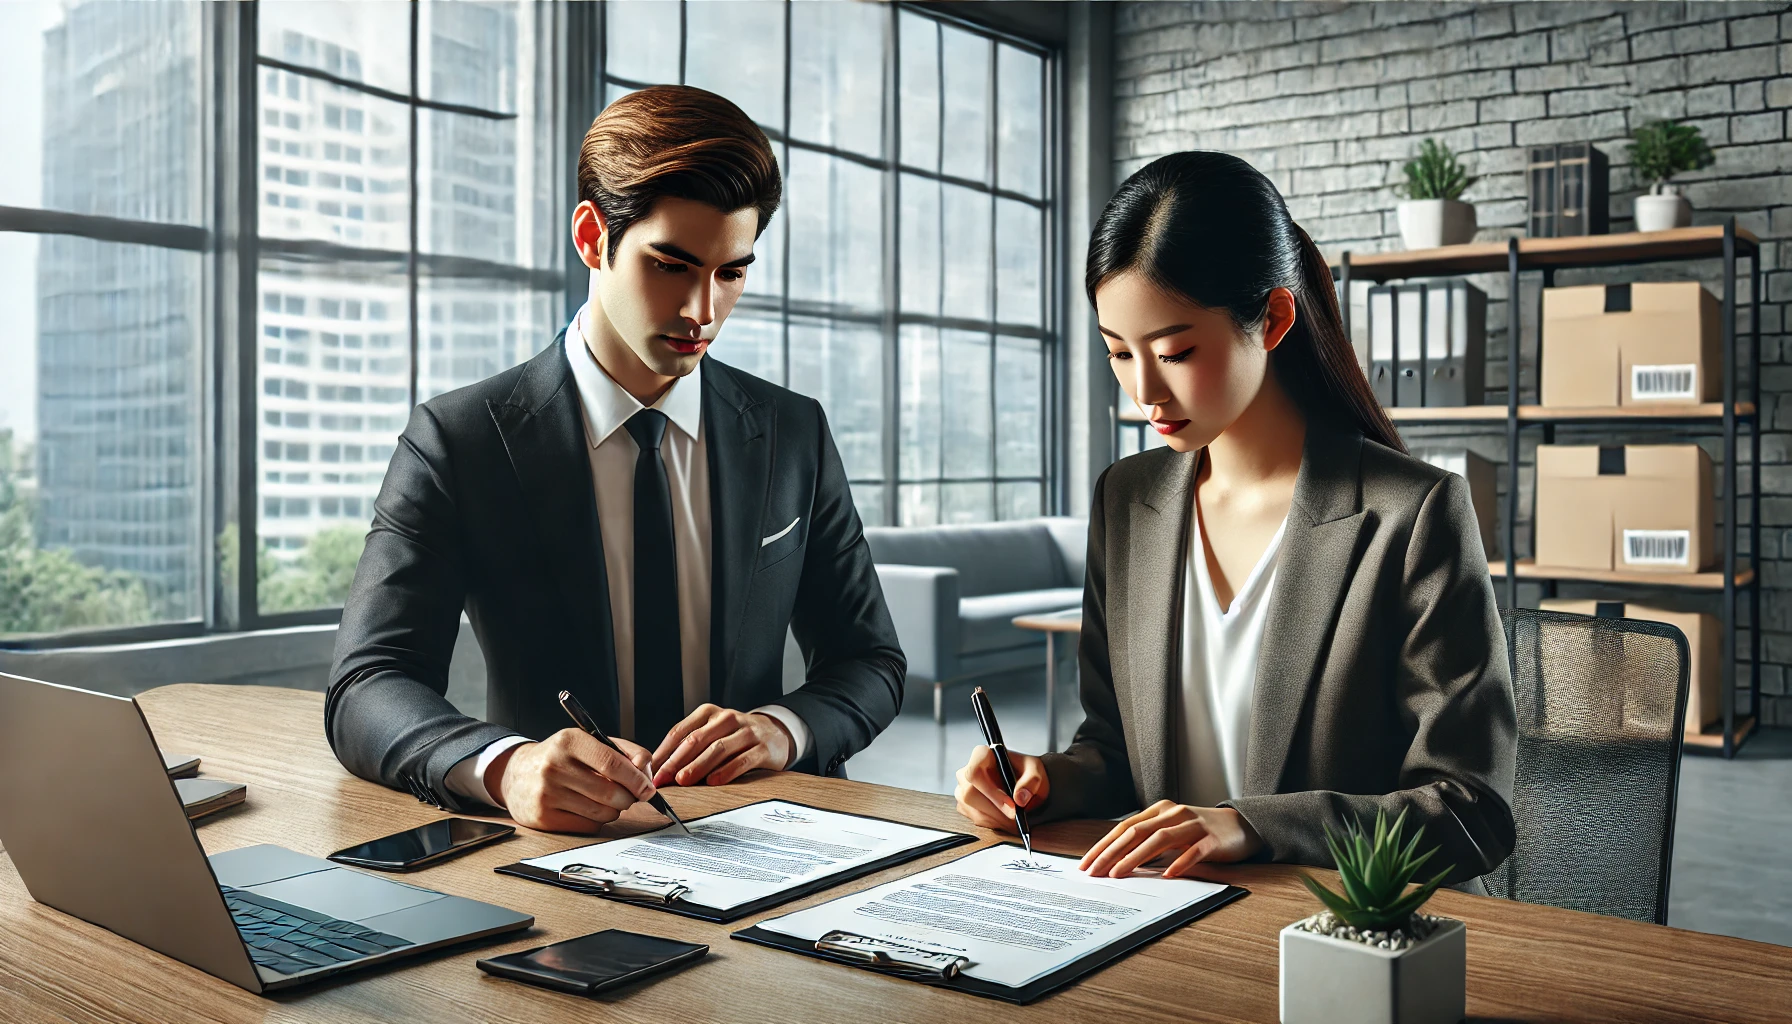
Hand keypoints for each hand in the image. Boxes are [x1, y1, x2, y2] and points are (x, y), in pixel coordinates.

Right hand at [487, 729, 656, 833]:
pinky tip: (587, 808)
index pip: (611, 763)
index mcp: (568, 741)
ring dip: (614, 810)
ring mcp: (546, 793)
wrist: (516, 774)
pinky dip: (597, 820)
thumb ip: (623, 751)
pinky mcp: (543, 817)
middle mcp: (554, 766)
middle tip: (630, 795)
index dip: (636, 779)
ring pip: (602, 812)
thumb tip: (646, 772)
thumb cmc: (561, 757)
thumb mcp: (588, 742)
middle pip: (610, 792)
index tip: (648, 788)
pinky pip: (588, 826)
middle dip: (629, 797)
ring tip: (606, 800)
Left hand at [649, 704, 793, 786]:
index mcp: (709, 713)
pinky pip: (742, 760)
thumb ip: (690, 747)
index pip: (681, 731)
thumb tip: (660, 770)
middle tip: (663, 778)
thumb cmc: (735, 737)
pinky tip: (714, 781)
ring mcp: (747, 732)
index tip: (651, 771)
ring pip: (718, 748)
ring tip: (683, 780)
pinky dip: (726, 771)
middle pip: (696, 740)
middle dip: (676, 761)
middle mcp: (727, 719)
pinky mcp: (763, 748)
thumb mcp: (712, 733)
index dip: (664, 752)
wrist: (776, 734)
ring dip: (698, 766)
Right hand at [954, 744, 1048, 830]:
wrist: (1024, 783)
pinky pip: (974, 817)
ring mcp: (963, 788)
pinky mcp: (965, 804)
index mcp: (982, 755)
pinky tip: (1005, 819)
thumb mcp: (1035, 771)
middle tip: (1016, 818)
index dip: (991, 791)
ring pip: (972, 809)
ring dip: (996, 819)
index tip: (1011, 804)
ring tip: (1014, 821)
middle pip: (971, 794)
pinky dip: (992, 823)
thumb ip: (1031, 782)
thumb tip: (1019, 798)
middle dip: (996, 810)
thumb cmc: (1026, 772)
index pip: (974, 772)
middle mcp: (967, 770)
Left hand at [1079, 801, 1261, 878]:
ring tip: (1119, 873)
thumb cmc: (1200, 832)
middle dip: (1112, 852)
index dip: (1104, 845)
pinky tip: (1168, 874)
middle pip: (1137, 832)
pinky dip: (1180, 862)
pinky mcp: (1212, 840)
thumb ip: (1148, 841)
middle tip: (1095, 871)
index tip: (1086, 863)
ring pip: (1160, 839)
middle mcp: (1174, 813)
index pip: (1125, 827)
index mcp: (1160, 810)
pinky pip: (1194, 851)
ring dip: (1136, 857)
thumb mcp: (1171, 832)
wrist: (1241, 826)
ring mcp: (1194, 825)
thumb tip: (1117, 861)